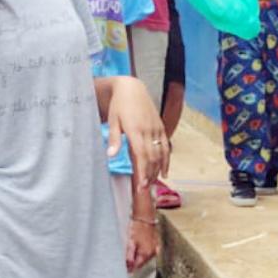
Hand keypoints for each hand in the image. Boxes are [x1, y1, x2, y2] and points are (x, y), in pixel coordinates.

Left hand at [107, 76, 169, 192]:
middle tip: (144, 190)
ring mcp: (156, 128)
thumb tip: (111, 155)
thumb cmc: (119, 105)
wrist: (132, 88)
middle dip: (150, 174)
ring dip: (158, 169)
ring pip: (161, 153)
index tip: (141, 185)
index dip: (143, 171)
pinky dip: (166, 159)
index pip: (142, 155)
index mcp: (136, 129)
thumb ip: (114, 138)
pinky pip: (166, 146)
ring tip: (153, 183)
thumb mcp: (113, 120)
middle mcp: (148, 130)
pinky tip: (164, 171)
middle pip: (153, 157)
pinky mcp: (160, 127)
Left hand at [126, 215, 158, 270]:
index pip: (137, 267)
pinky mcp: (155, 245)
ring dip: (138, 258)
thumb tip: (128, 268)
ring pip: (145, 258)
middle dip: (134, 263)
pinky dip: (143, 253)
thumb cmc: (137, 229)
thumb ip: (129, 256)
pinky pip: (149, 253)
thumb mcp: (130, 243)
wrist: (145, 218)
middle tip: (126, 259)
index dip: (130, 268)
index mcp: (145, 254)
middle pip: (141, 263)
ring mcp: (155, 249)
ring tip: (132, 251)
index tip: (123, 268)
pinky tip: (139, 248)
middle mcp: (152, 253)